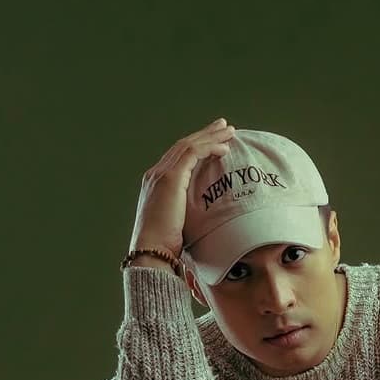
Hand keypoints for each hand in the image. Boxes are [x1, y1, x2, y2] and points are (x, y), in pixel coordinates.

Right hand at [128, 116, 235, 258]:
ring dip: (210, 136)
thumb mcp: (178, 225)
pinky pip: (193, 154)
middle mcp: (156, 174)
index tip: (214, 143)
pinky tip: (224, 149)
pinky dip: (209, 148)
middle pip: (183, 146)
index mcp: (156, 184)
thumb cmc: (164, 248)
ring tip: (228, 130)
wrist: (151, 252)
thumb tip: (206, 220)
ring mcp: (161, 174)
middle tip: (223, 126)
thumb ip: (187, 214)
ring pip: (189, 146)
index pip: (178, 158)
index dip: (197, 147)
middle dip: (205, 134)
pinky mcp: (170, 178)